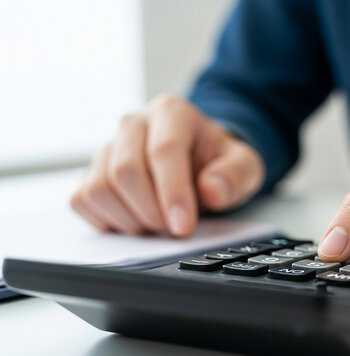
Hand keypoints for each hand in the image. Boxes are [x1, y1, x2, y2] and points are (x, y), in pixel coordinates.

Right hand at [70, 95, 264, 235]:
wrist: (201, 161)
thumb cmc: (219, 163)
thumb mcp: (245, 165)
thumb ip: (235, 175)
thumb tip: (211, 190)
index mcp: (172, 112)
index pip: (164, 151)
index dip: (172, 193)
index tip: (182, 226)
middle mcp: (134, 123)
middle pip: (125, 171)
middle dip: (151, 211)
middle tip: (174, 228)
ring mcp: (108, 146)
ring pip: (99, 188)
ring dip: (130, 219)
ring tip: (159, 223)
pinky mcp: (92, 171)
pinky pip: (83, 200)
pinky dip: (108, 221)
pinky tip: (137, 221)